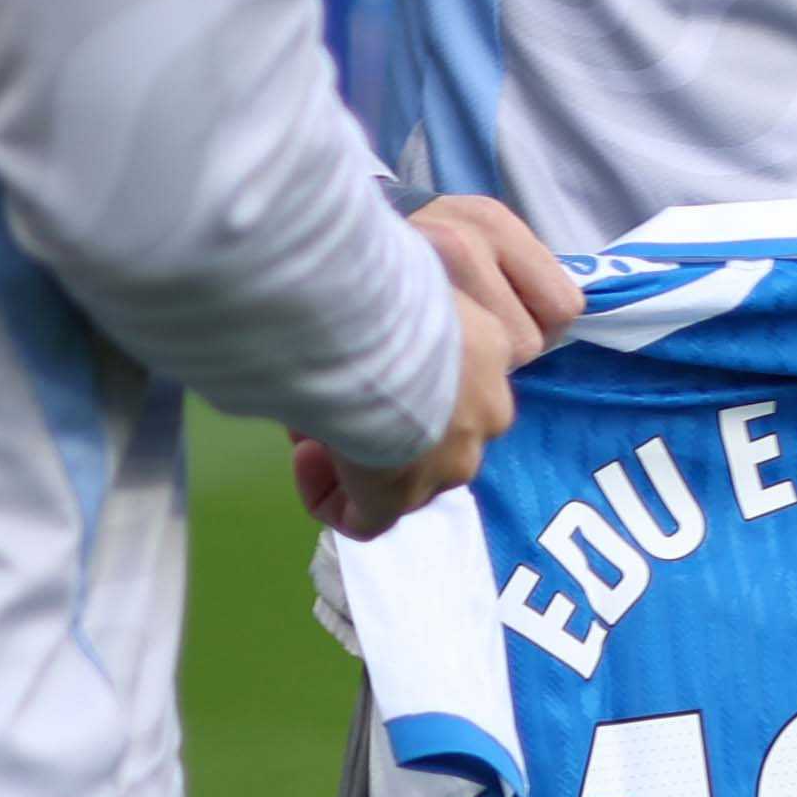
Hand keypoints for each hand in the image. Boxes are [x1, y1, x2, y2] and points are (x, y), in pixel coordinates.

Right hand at [297, 197, 579, 535]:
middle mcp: (485, 410)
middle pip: (439, 437)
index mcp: (490, 348)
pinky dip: (333, 500)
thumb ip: (400, 298)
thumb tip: (367, 301)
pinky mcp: (400, 496)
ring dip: (358, 458)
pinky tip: (306, 459)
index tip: (362, 355)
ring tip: (312, 422)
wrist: (370, 330)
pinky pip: (366, 520)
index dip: (407, 380)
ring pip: (406, 480)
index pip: (461, 383)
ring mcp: (448, 461)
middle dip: (385, 424)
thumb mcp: (407, 276)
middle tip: (334, 395)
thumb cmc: (380, 287)